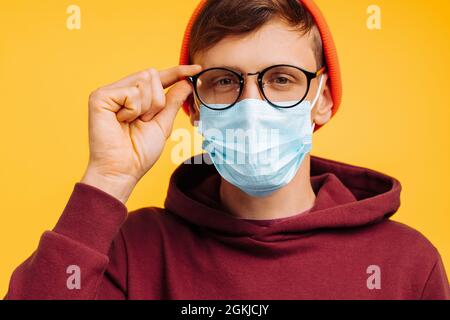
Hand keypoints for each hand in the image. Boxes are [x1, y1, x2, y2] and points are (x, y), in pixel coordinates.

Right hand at [81, 65, 201, 202]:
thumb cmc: (140, 152)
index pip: (159, 78)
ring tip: (132, 122)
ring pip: (144, 80)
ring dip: (146, 106)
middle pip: (152, 74)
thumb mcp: (163, 124)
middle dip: (157, 101)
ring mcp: (109, 92)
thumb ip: (173, 102)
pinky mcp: (99, 97)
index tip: (198, 68)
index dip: (178, 72)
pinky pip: (131, 92)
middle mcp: (121, 90)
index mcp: (134, 96)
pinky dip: (133, 110)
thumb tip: (186, 82)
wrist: (123, 170)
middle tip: (144, 121)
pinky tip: (121, 121)